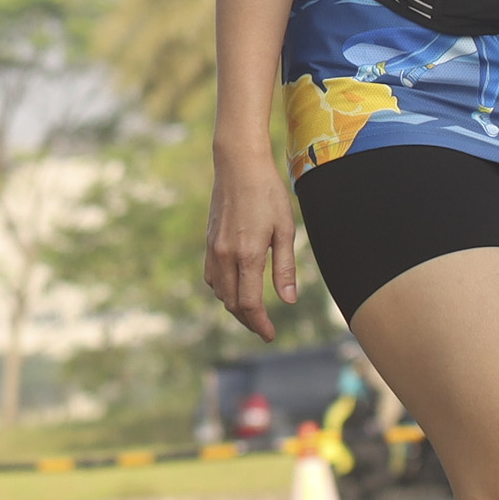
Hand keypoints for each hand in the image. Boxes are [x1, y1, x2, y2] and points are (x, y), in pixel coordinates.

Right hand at [205, 152, 304, 341]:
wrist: (238, 165)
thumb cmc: (268, 193)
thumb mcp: (285, 229)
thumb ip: (285, 268)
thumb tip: (288, 300)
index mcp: (248, 254)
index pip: (249, 304)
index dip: (260, 324)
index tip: (270, 334)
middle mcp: (226, 255)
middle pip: (232, 303)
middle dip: (248, 320)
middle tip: (264, 328)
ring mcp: (214, 248)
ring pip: (219, 292)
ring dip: (234, 306)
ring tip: (252, 311)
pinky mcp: (209, 241)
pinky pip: (211, 276)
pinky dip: (223, 289)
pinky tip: (235, 287)